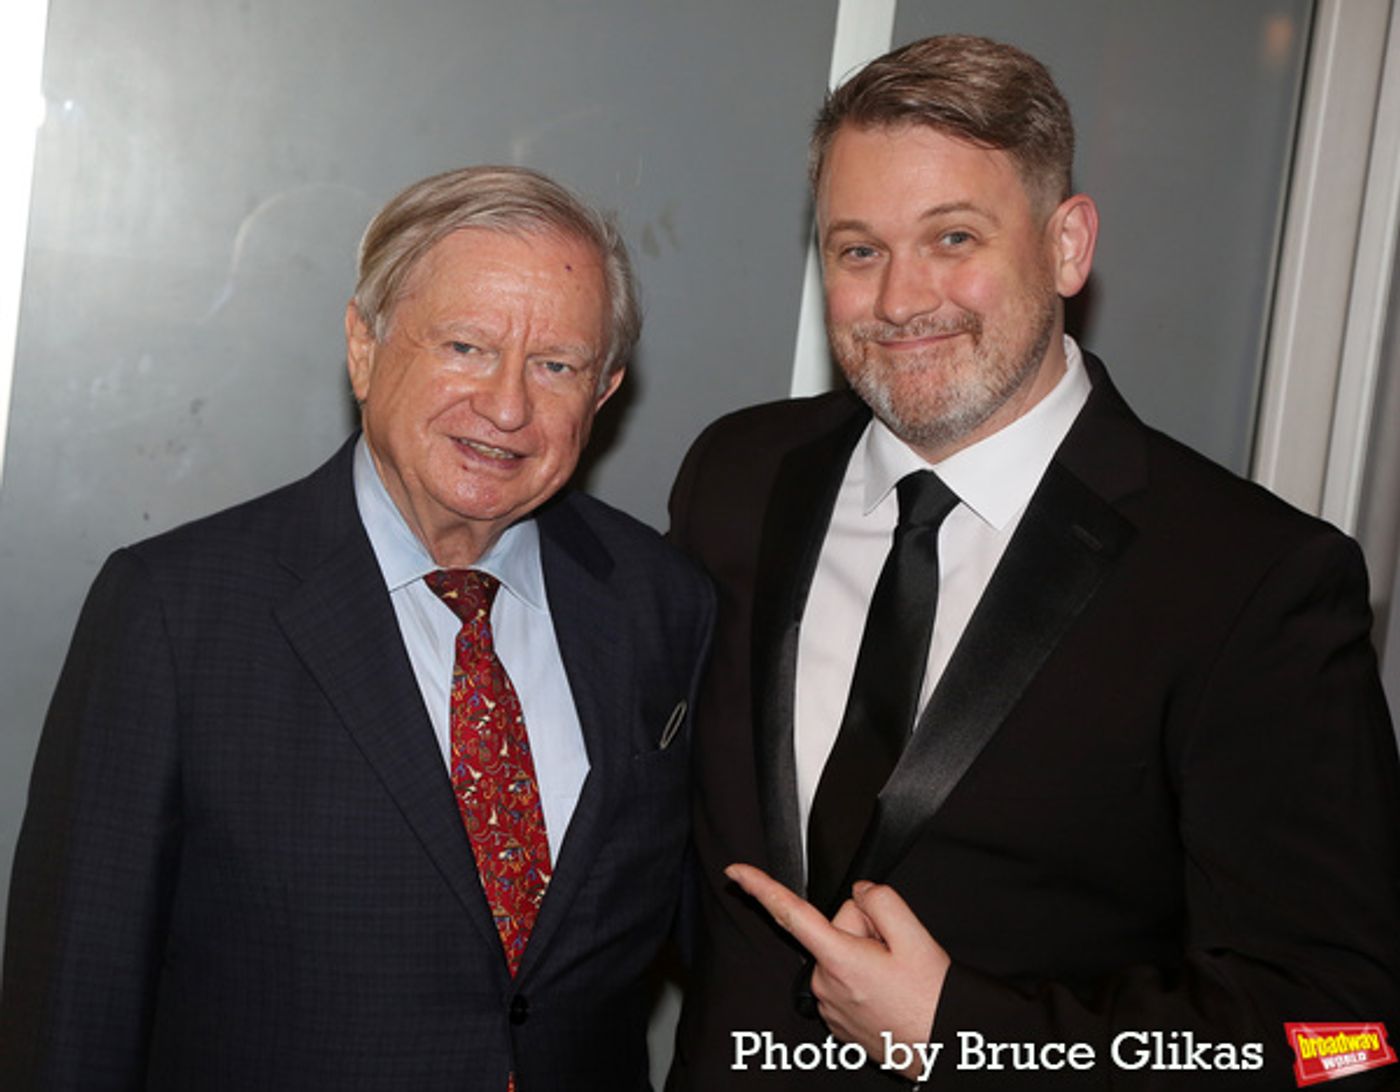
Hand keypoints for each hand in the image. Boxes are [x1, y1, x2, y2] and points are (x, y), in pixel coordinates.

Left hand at [725, 863, 949, 1078]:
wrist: (947, 1047)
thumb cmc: (933, 999)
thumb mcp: (915, 935)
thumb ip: (880, 899)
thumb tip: (859, 893)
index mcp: (839, 960)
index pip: (790, 914)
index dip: (760, 887)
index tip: (735, 871)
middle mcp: (825, 985)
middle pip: (834, 929)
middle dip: (863, 930)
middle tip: (896, 953)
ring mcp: (829, 1007)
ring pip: (840, 955)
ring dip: (865, 956)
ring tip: (896, 977)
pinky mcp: (837, 1022)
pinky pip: (843, 980)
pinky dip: (864, 978)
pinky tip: (889, 991)